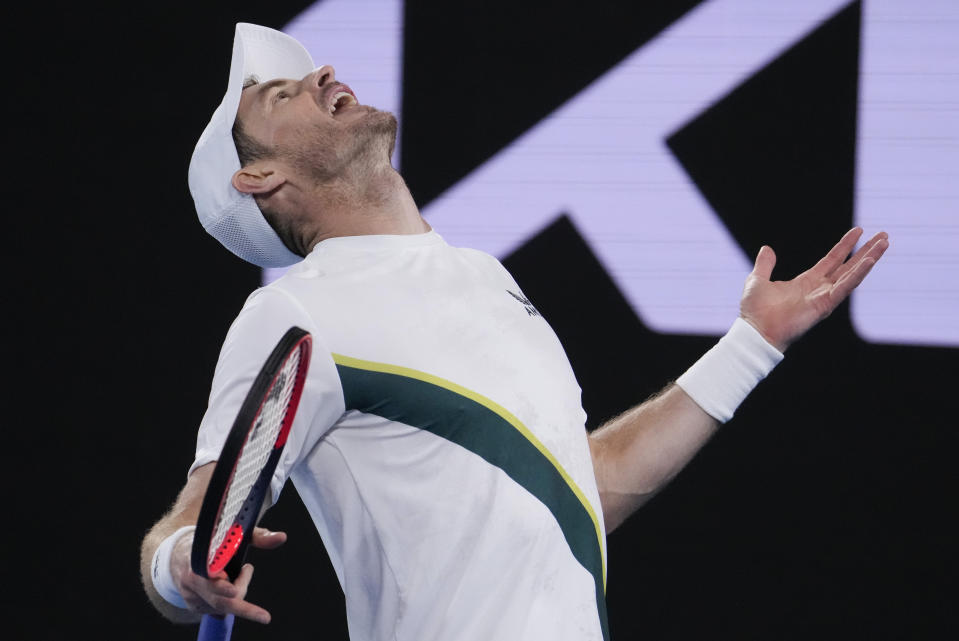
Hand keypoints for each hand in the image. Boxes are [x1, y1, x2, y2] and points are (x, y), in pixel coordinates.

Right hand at [171, 527, 287, 623]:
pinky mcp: (193, 606)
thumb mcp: (235, 534)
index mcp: (199, 558)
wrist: (181, 554)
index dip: (220, 584)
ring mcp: (191, 595)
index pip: (209, 574)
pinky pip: (216, 610)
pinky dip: (229, 600)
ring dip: (239, 592)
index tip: (232, 588)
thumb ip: (259, 536)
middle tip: (264, 616)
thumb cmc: (212, 543)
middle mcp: (192, 579)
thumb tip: (281, 537)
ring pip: (221, 605)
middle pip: (218, 599)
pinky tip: (230, 585)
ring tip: (244, 571)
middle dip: (242, 608)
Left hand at [739, 227, 888, 350]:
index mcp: (806, 281)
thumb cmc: (755, 311)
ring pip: (853, 274)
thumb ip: (765, 264)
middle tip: (884, 236)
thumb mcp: (758, 279)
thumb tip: (766, 249)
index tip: (859, 231)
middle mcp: (820, 289)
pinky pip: (846, 287)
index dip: (845, 246)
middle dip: (866, 251)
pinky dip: (858, 274)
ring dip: (869, 259)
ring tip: (884, 243)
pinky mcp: (825, 305)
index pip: (832, 260)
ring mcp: (824, 297)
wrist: (755, 330)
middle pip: (849, 265)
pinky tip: (870, 260)